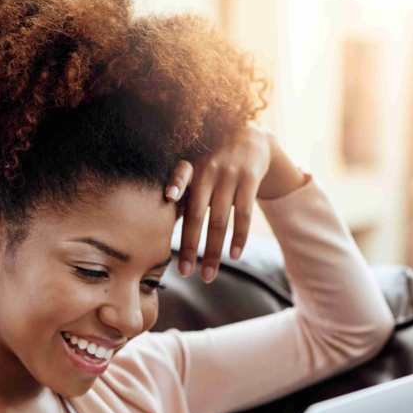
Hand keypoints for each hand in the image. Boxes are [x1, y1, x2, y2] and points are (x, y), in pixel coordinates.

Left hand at [165, 125, 305, 282]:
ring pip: (220, 220)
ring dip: (214, 251)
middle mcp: (209, 170)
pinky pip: (244, 214)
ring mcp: (231, 175)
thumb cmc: (214, 161)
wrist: (251, 137)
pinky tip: (235, 256)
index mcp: (192, 166)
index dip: (176, 183)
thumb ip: (183, 190)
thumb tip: (161, 224)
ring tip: (208, 276)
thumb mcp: (197, 165)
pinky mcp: (250, 179)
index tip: (168, 197)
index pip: (181, 174)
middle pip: (197, 213)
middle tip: (185, 272)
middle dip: (190, 245)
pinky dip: (239, 237)